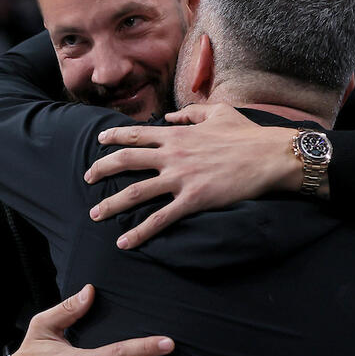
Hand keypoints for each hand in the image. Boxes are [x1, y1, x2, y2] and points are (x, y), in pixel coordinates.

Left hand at [86, 103, 299, 248]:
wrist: (268, 155)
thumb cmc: (246, 133)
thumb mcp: (217, 113)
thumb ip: (190, 113)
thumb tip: (172, 116)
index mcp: (176, 134)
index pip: (136, 134)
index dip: (113, 137)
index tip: (99, 141)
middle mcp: (172, 155)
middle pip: (126, 161)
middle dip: (101, 170)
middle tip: (87, 179)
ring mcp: (181, 178)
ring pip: (136, 192)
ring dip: (111, 204)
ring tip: (95, 214)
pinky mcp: (193, 200)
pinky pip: (160, 219)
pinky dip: (140, 232)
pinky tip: (124, 243)